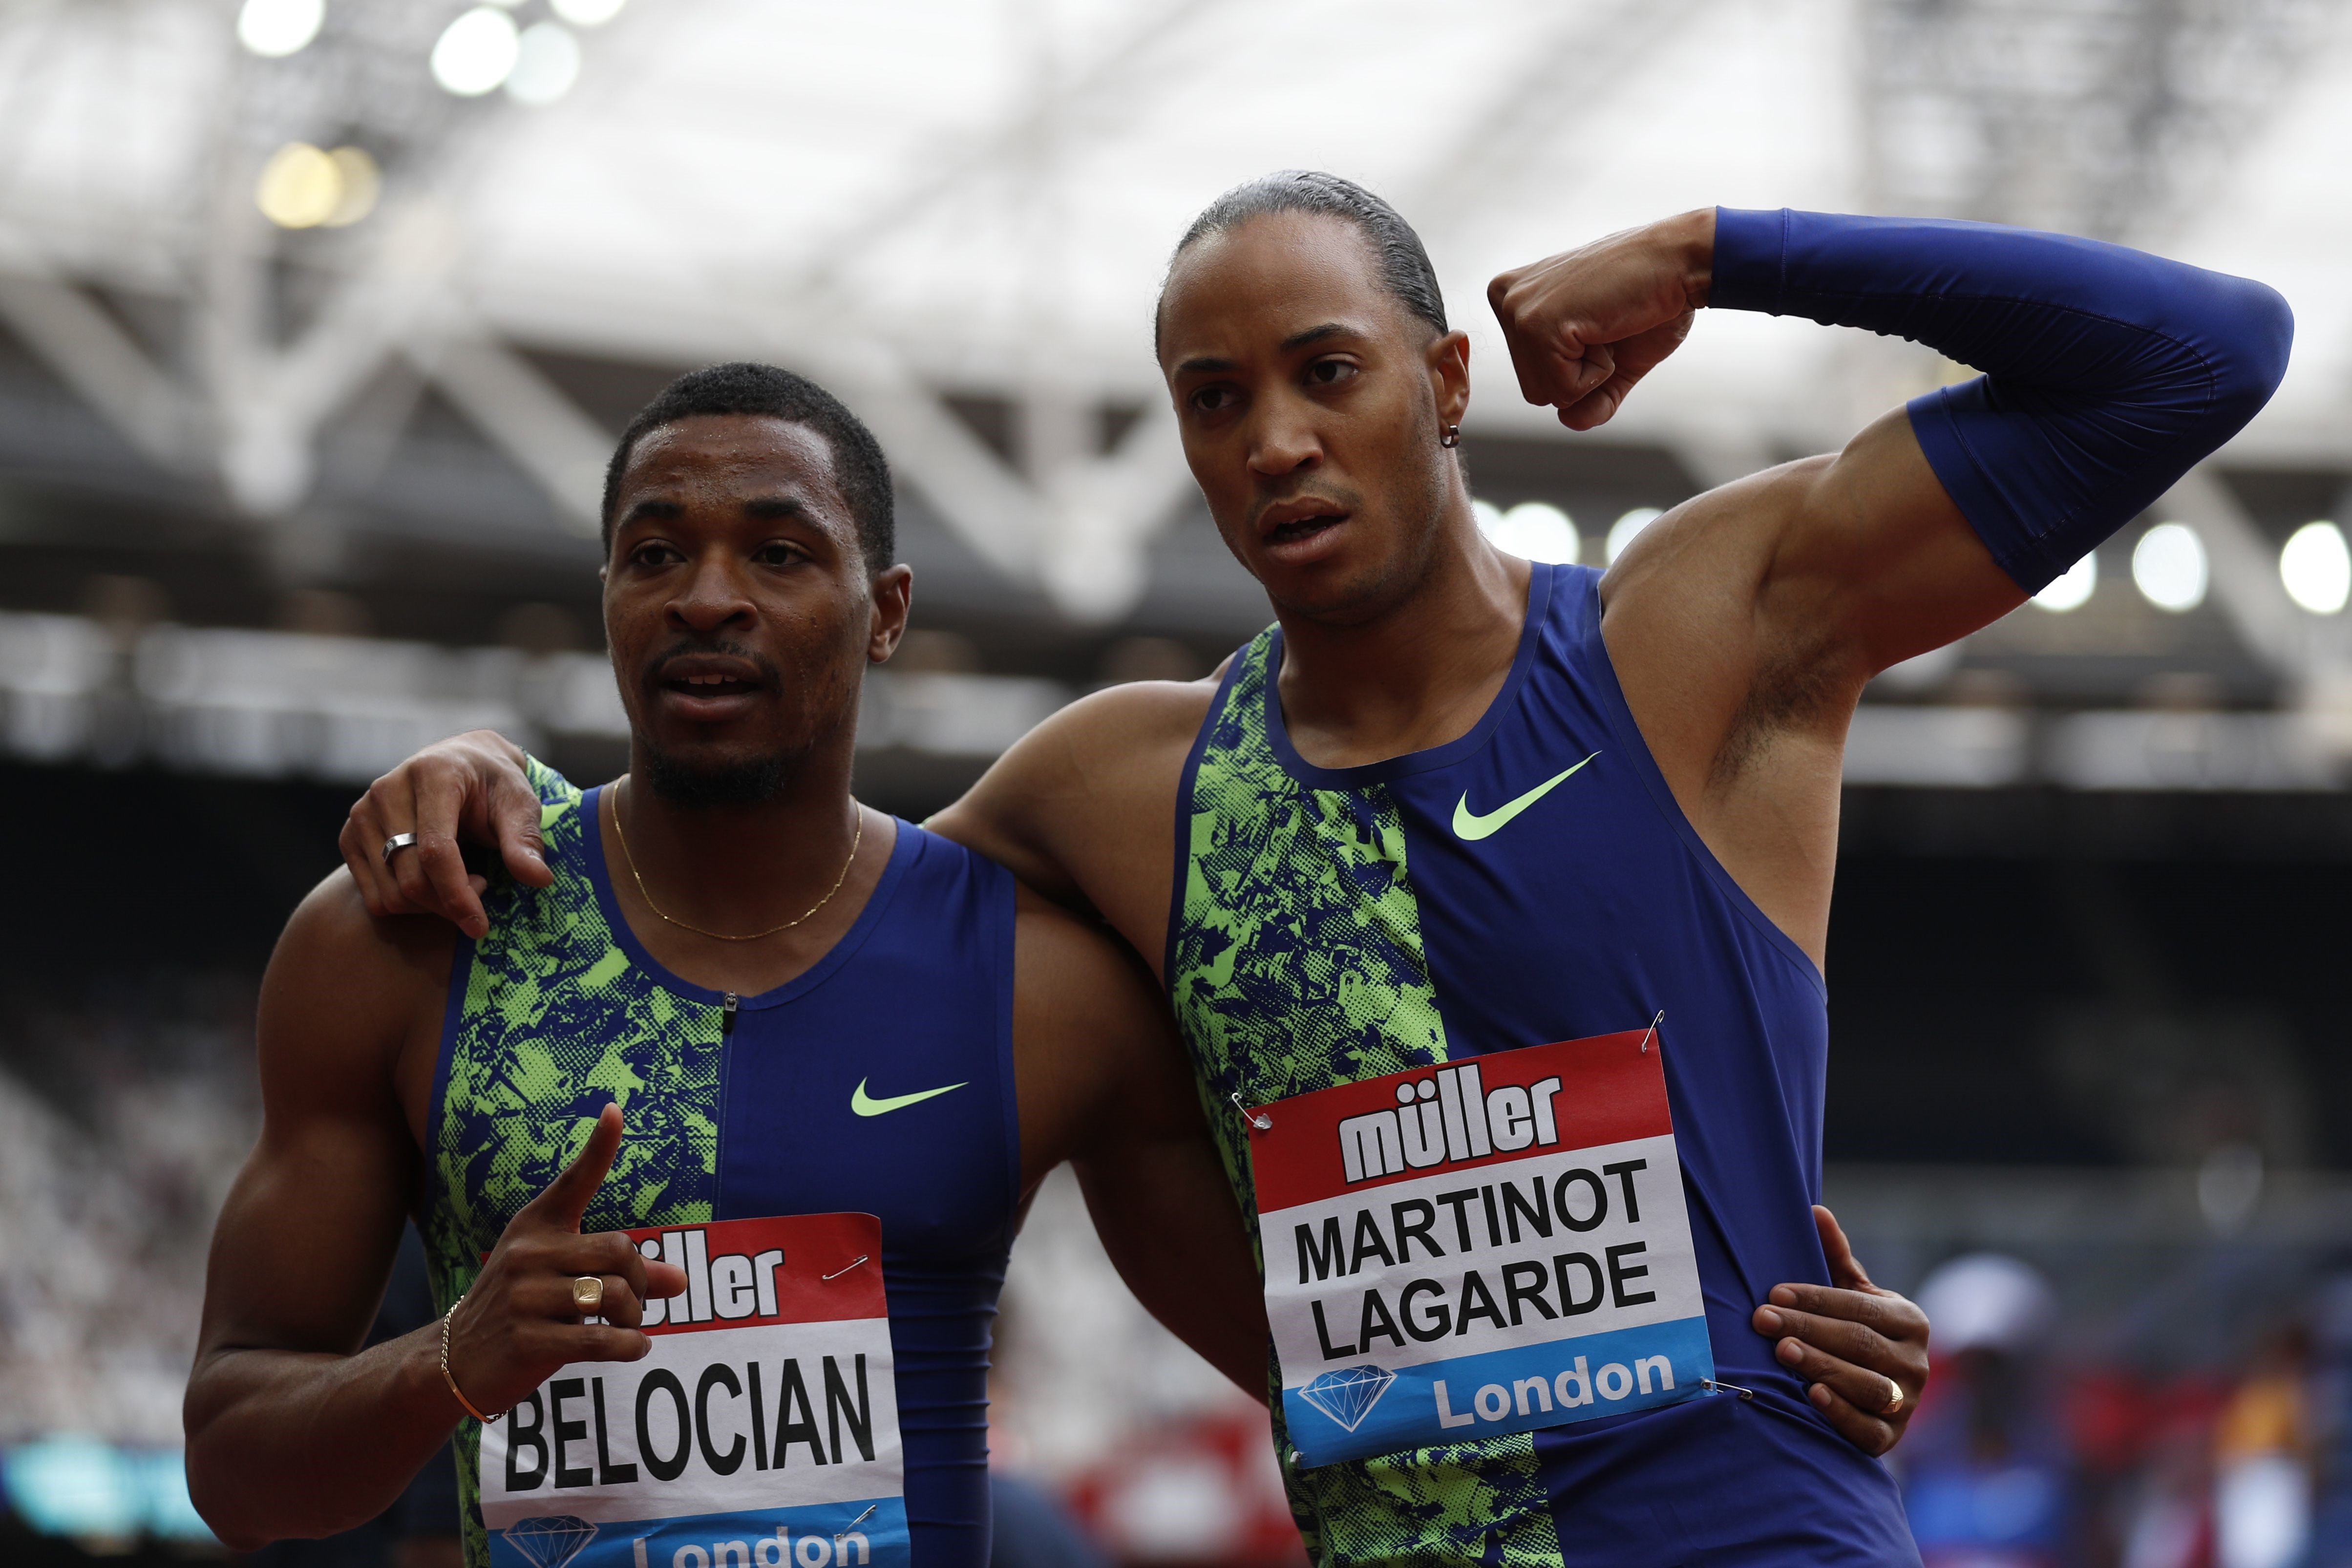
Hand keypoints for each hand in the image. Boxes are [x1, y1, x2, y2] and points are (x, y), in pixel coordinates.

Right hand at [340, 730, 546, 938]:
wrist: (461, 764)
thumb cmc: (494, 785)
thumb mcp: (520, 803)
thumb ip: (525, 839)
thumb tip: (539, 879)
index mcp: (432, 775)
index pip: (435, 851)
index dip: (458, 895)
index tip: (480, 925)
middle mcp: (387, 790)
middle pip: (410, 879)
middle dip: (449, 904)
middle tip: (482, 891)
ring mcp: (363, 813)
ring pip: (390, 894)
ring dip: (430, 907)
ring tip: (460, 882)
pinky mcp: (350, 834)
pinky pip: (374, 896)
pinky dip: (407, 905)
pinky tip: (432, 882)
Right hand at [440, 1104, 687, 1417]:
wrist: (454, 1360)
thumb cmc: (522, 1309)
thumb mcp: (563, 1279)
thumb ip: (623, 1273)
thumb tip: (683, 1279)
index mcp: (536, 1226)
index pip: (573, 1181)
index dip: (599, 1147)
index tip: (615, 1110)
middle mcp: (528, 1253)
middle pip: (621, 1251)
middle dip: (643, 1281)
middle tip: (637, 1302)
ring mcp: (523, 1297)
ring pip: (617, 1295)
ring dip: (635, 1318)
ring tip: (628, 1327)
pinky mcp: (527, 1341)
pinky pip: (602, 1339)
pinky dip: (630, 1346)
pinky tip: (634, 1348)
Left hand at [1485, 208, 1713, 431]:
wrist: (1681, 262)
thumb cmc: (1651, 303)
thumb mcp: (1615, 362)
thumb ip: (1589, 398)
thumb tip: (1568, 422)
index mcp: (1515, 300)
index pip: (1535, 378)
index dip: (1581, 366)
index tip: (1601, 322)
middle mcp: (1505, 298)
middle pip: (1535, 391)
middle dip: (1581, 372)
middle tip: (1607, 324)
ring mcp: (1516, 310)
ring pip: (1545, 394)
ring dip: (1591, 371)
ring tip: (1606, 323)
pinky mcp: (1535, 324)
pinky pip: (1563, 389)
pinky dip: (1598, 370)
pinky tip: (1607, 326)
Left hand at [1752, 1205, 1928, 1456]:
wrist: (1874, 1397)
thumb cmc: (1856, 1333)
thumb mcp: (1853, 1297)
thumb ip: (1836, 1259)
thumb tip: (1814, 1210)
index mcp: (1910, 1322)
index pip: (1860, 1307)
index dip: (1816, 1299)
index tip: (1773, 1292)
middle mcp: (1916, 1363)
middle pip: (1859, 1344)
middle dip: (1808, 1329)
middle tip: (1763, 1320)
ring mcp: (1906, 1403)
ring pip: (1866, 1385)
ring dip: (1822, 1366)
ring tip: (1782, 1351)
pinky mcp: (1891, 1439)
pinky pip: (1869, 1429)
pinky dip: (1842, 1413)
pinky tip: (1813, 1395)